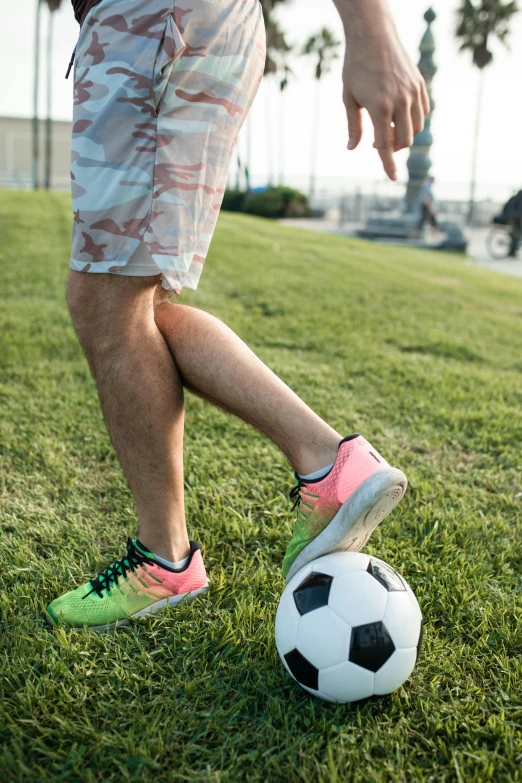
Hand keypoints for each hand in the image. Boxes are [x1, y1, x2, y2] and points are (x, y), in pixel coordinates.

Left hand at [340, 4, 429, 180]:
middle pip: (404, 139)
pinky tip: (400, 116)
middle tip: (377, 141)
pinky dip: (413, 120)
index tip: (393, 178)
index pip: (385, 145)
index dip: (388, 164)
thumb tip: (352, 149)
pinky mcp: (420, 84)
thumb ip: (353, 126)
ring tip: (387, 128)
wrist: (373, 35)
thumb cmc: (356, 67)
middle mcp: (400, 100)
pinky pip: (423, 112)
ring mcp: (413, 92)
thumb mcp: (348, 98)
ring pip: (416, 128)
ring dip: (403, 135)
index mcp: (379, 107)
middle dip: (392, 148)